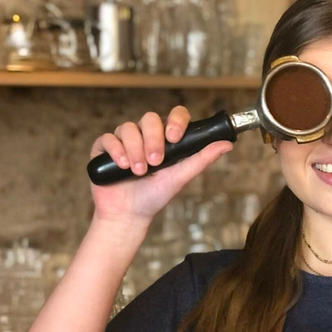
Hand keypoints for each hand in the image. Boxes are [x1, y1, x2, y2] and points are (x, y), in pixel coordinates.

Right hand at [89, 106, 232, 225]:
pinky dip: (116, 150)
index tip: (174, 137)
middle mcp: (145, 135)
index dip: (175, 121)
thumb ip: (202, 159)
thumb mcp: (181, 177)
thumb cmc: (155, 196)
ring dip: (135, 149)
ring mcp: (124, 141)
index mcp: (166, 138)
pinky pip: (107, 138)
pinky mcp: (103, 149)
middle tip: (155, 162)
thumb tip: (227, 144)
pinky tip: (122, 165)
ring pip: (128, 128)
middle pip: (149, 119)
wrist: (128, 215)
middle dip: (153, 140)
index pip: (174, 116)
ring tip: (138, 171)